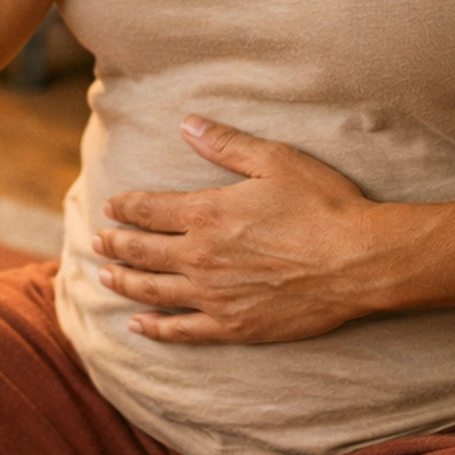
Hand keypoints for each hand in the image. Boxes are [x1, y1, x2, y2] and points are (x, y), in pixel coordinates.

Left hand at [93, 116, 386, 342]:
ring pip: (154, 292)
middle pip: (144, 252)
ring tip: (105, 277)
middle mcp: (201, 257)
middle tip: (96, 241)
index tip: (110, 207)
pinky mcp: (234, 326)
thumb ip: (225, 144)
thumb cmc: (322, 205)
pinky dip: (156, 329)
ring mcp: (215, 296)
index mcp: (207, 213)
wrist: (358, 262)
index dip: (126, 207)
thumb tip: (187, 124)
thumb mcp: (274, 160)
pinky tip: (138, 326)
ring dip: (125, 283)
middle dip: (116, 244)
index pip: (150, 209)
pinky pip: (183, 331)